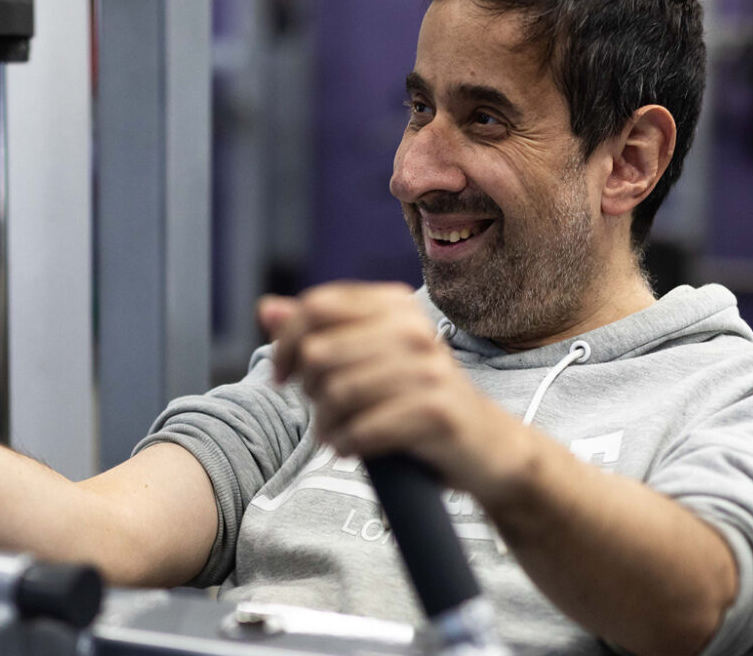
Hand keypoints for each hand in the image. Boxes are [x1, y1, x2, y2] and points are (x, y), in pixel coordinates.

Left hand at [258, 281, 524, 498]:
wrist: (487, 447)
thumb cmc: (418, 400)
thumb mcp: (370, 358)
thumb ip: (318, 331)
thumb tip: (265, 308)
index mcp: (395, 305)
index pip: (317, 306)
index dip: (287, 343)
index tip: (284, 376)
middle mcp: (413, 328)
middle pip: (320, 352)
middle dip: (308, 390)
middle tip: (323, 409)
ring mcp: (428, 369)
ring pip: (337, 393)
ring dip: (325, 424)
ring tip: (336, 433)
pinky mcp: (436, 412)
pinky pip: (363, 429)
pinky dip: (346, 444)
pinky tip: (352, 447)